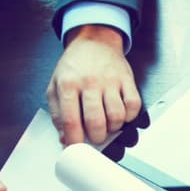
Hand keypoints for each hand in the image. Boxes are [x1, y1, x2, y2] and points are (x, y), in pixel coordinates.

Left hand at [46, 24, 142, 146]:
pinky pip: (133, 106)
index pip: (71, 121)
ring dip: (113, 128)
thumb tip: (65, 138)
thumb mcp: (56, 86)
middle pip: (96, 122)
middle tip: (95, 137)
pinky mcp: (127, 80)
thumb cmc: (75, 66)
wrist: (94, 41)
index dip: (74, 141)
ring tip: (108, 124)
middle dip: (96, 138)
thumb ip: (57, 113)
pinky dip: (129, 116)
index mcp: (68, 84)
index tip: (76, 148)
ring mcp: (110, 81)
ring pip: (117, 116)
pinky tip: (121, 114)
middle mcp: (89, 82)